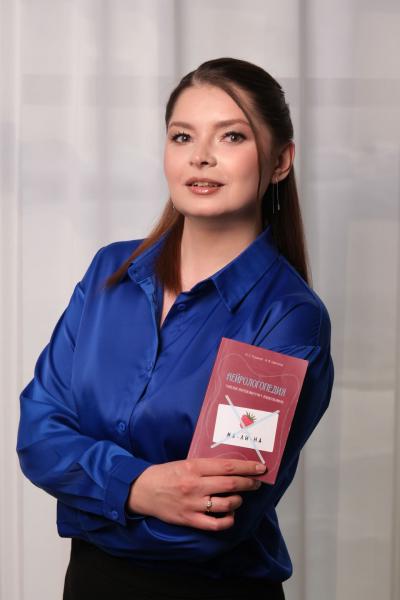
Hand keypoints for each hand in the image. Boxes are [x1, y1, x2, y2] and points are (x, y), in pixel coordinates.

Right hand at [126, 458, 266, 530]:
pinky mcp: (189, 520)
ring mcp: (193, 504)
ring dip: (238, 501)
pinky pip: (215, 524)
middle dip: (249, 483)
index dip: (247, 467)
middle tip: (257, 483)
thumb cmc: (166, 474)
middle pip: (231, 485)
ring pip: (226, 505)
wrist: (143, 490)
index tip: (261, 467)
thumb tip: (231, 467)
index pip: (228, 467)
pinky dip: (228, 520)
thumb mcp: (185, 462)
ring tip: (239, 498)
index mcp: (194, 467)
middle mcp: (195, 485)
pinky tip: (230, 515)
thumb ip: (206, 466)